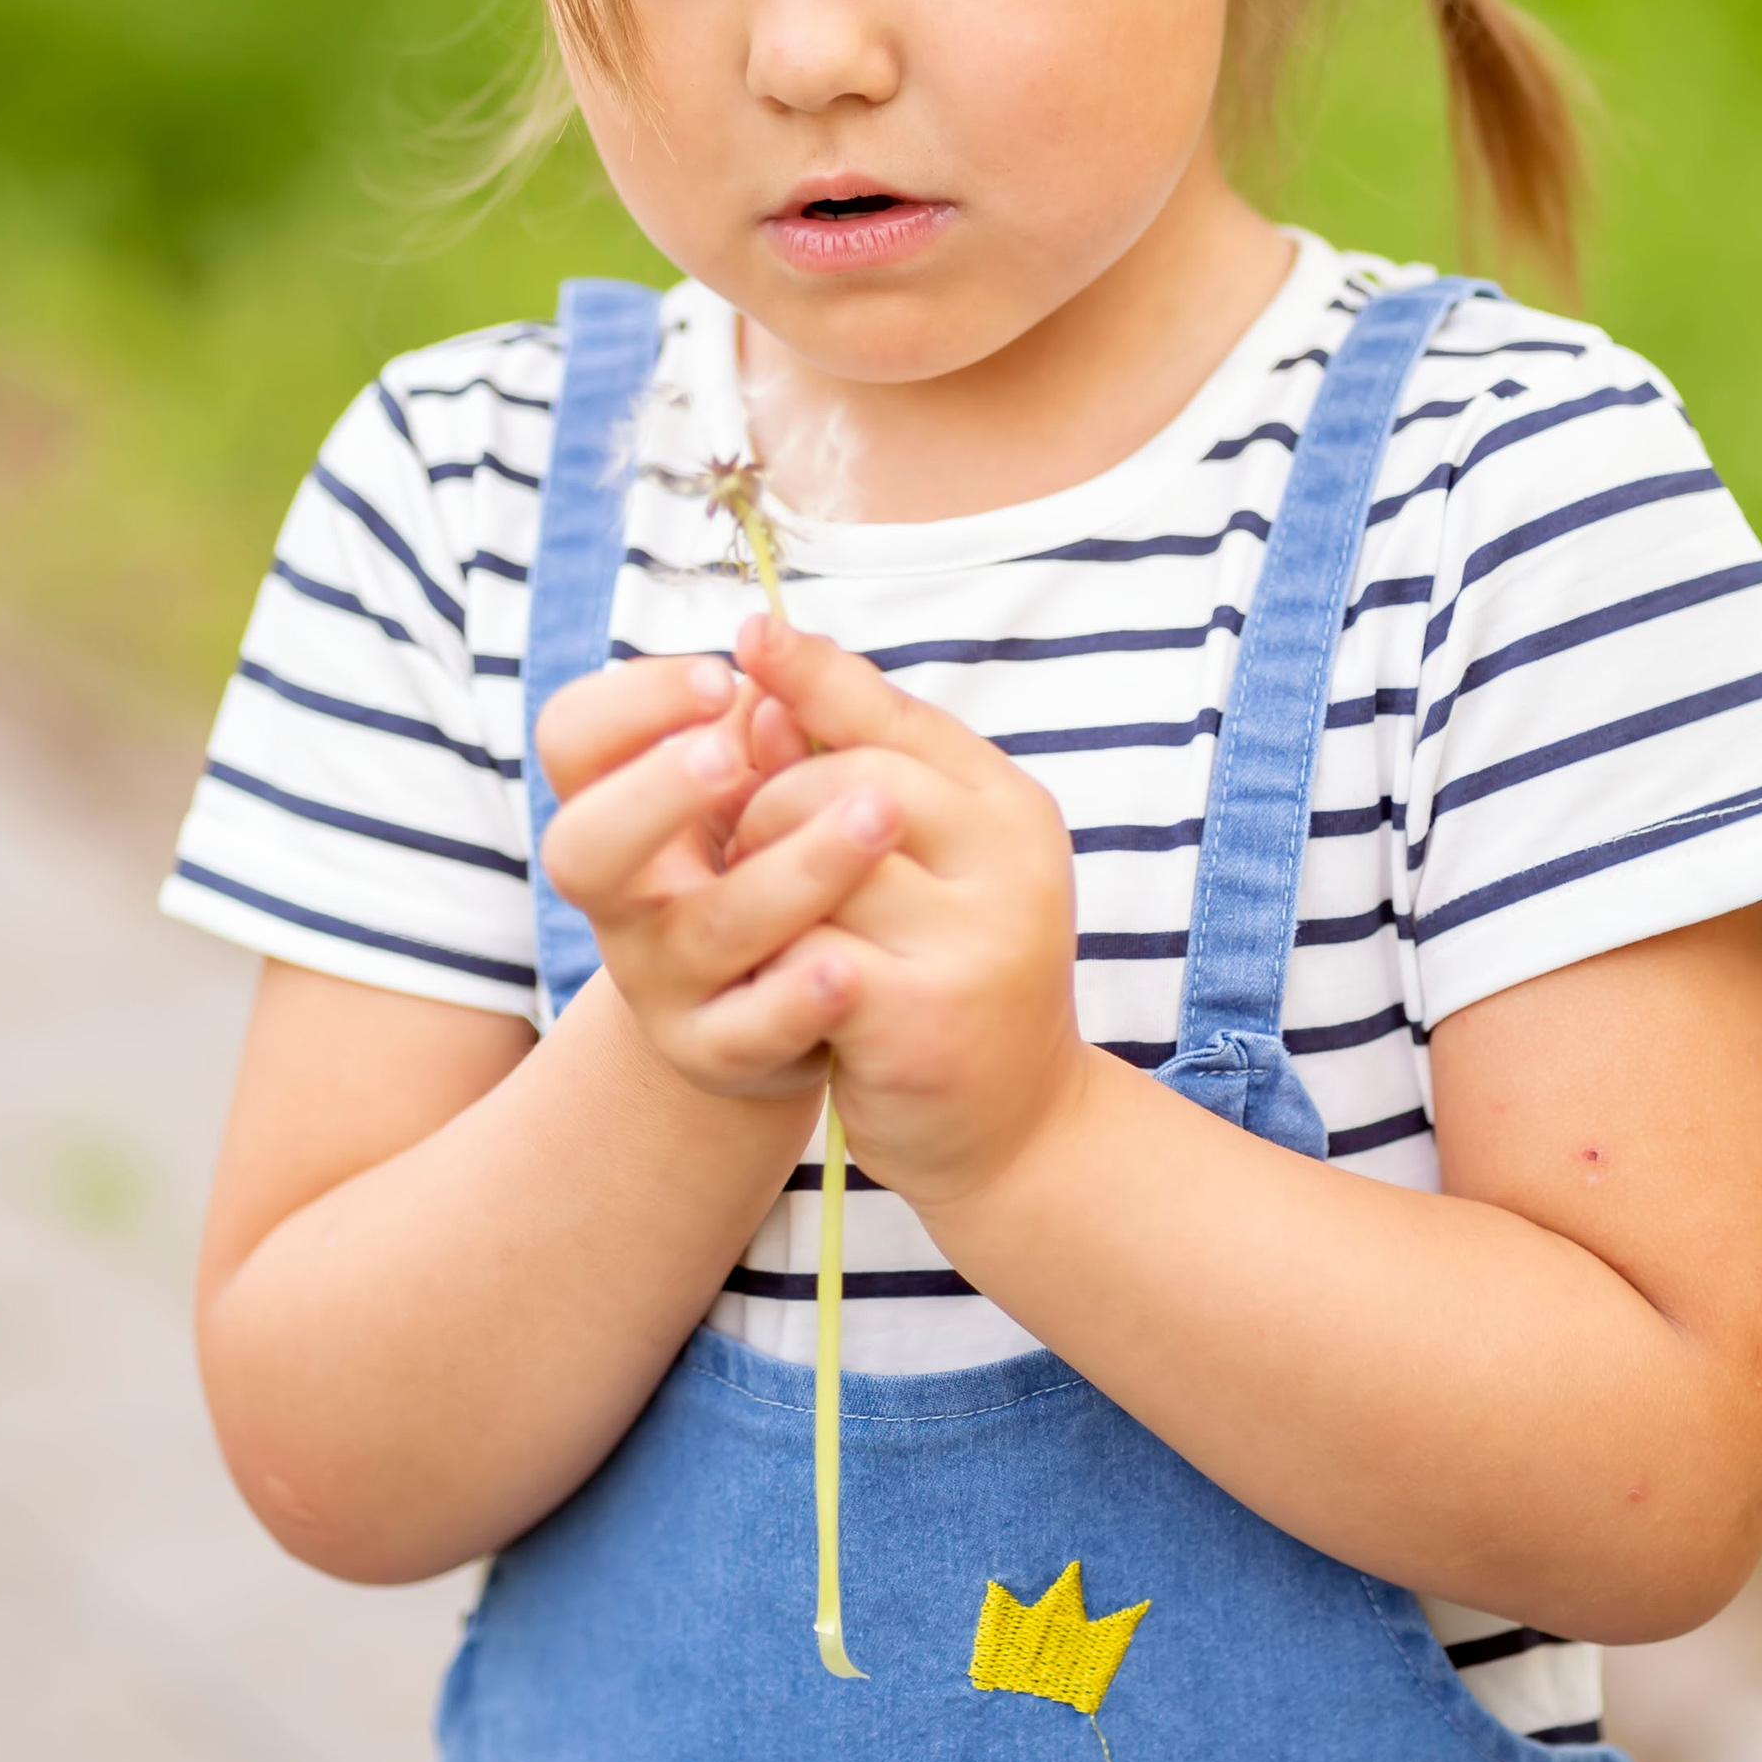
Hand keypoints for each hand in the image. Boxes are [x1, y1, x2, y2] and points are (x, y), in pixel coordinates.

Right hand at [534, 653, 894, 1105]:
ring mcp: (659, 979)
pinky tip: (848, 966)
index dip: (629, 704)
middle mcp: (618, 897)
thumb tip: (784, 672)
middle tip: (729, 756)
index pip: (570, 741)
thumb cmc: (763, 854)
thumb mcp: (761, 779)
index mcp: (614, 808)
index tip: (719, 678)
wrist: (771, 1001)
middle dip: (656, 796)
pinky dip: (796, 1000)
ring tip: (877, 817)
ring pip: (704, 931)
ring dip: (792, 872)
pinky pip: (746, 1031)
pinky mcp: (714, 1049)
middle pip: (586, 848)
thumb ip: (774, 725)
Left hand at [712, 616, 1088, 1209]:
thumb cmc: (952, 976)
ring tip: (766, 921)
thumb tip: (764, 687)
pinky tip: (782, 985)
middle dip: (769, 809)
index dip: (817, 674)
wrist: (1015, 1127)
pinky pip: (806, 950)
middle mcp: (1009, 860)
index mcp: (1011, 808)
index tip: (750, 634)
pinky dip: (775, 963)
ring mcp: (974, 936)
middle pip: (845, 781)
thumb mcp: (934, 864)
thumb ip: (862, 777)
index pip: (898, 716)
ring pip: (815, 862)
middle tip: (747, 854)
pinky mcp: (920, 1012)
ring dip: (764, 888)